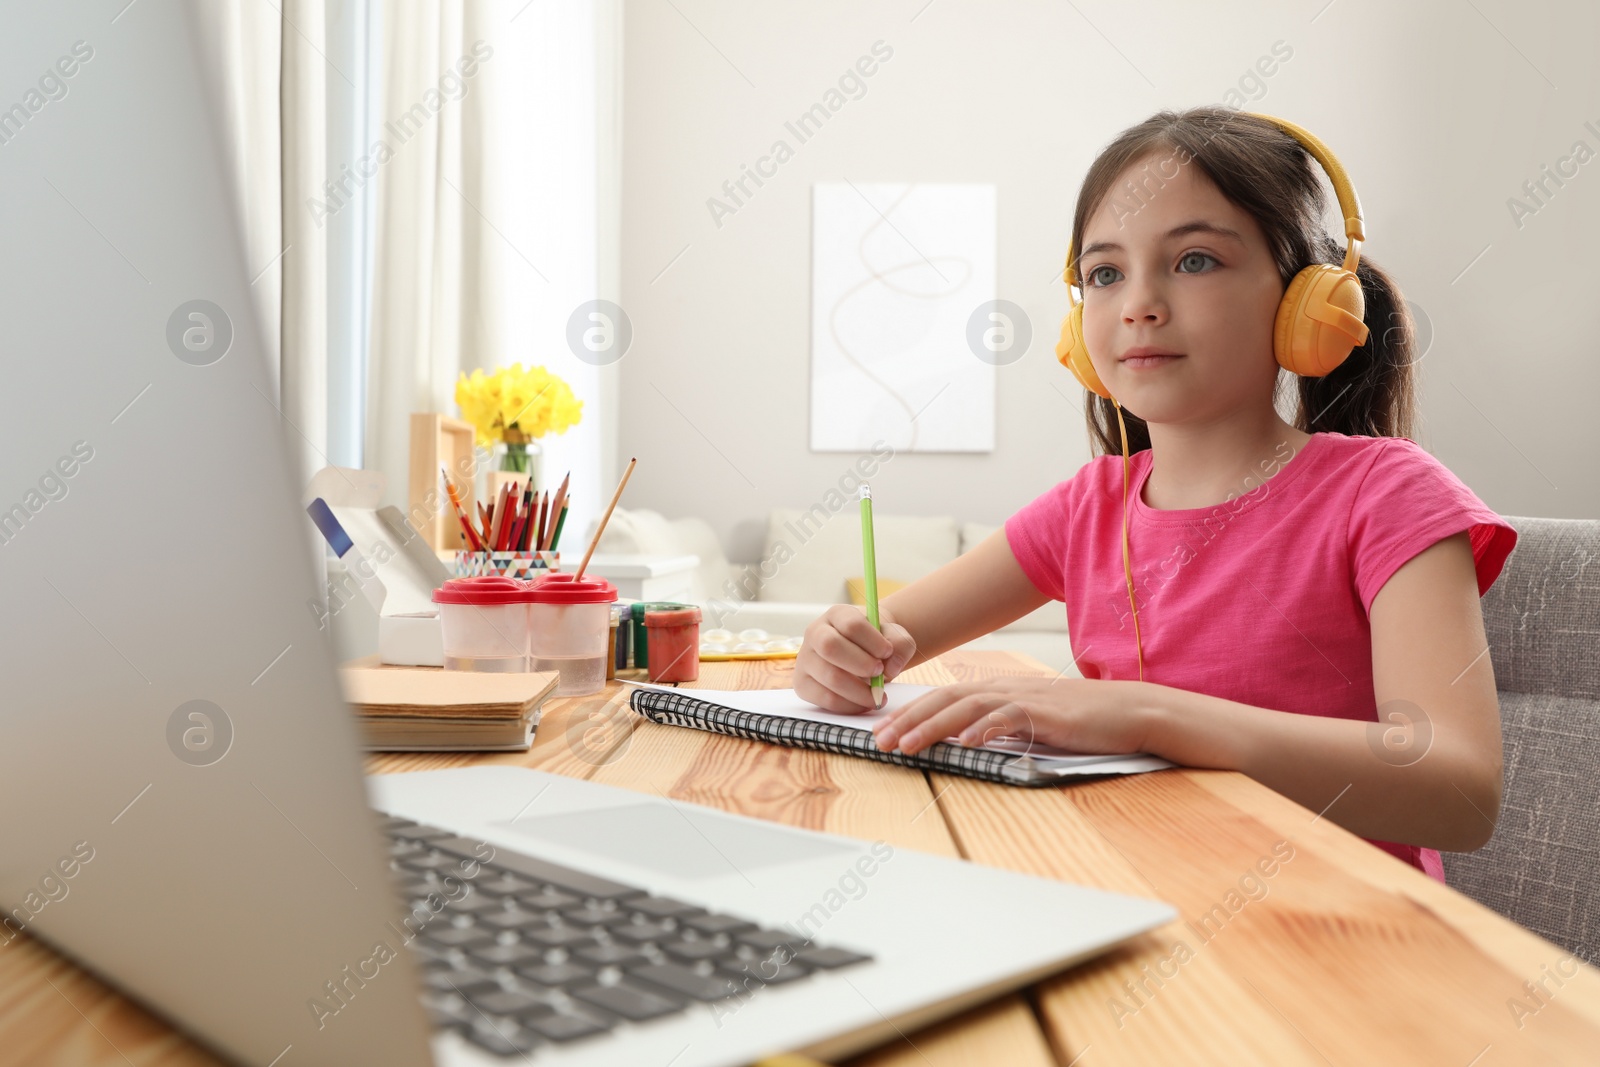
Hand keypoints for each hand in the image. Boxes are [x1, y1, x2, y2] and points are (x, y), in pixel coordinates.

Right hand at [795, 604, 916, 713]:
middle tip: (879, 673)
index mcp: (837, 614)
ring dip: (859, 691)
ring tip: (877, 695)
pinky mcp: (803, 683)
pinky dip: (849, 705)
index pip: (851, 624)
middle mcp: (815, 633)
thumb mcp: (894, 636)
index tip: (888, 652)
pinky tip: (863, 703)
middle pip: (830, 646)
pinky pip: (825, 699)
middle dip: (860, 664)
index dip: (872, 641)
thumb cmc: (877, 643)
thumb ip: (900, 645)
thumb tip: (890, 668)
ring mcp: (805, 659)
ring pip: (829, 676)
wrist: (863, 655)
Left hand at [869, 676, 1151, 755]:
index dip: (909, 713)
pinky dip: (984, 729)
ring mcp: (1024, 699)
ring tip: (908, 744)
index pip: (942, 699)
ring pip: (968, 708)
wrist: (1126, 711)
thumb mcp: (1027, 721)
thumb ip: (996, 726)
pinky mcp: (1045, 714)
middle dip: (908, 720)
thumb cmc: (1077, 720)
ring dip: (934, 726)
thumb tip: (963, 740)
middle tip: (879, 741)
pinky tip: (965, 742)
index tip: (882, 732)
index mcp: (996, 691)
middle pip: (945, 699)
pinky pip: (1009, 718)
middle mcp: (1003, 689)